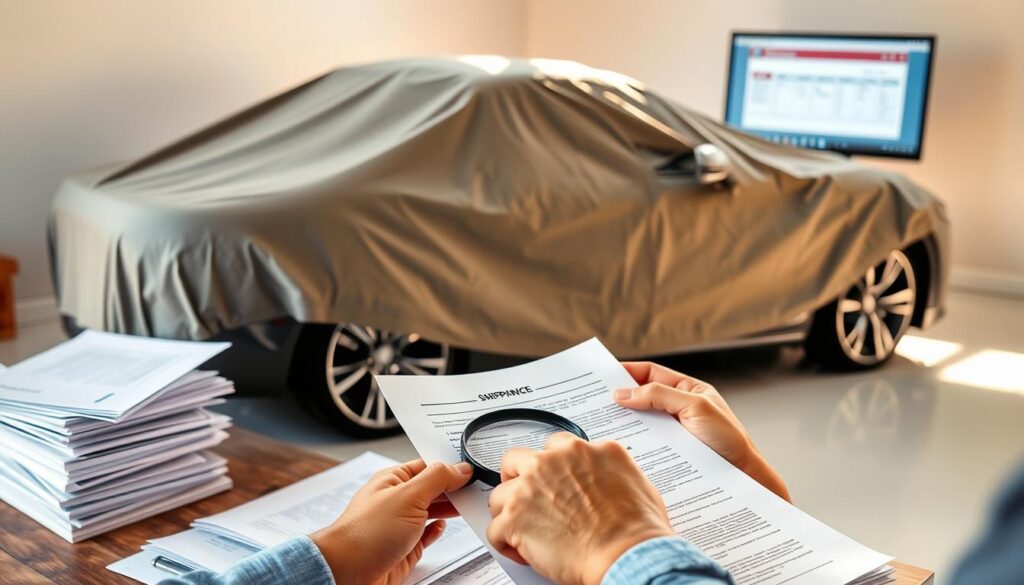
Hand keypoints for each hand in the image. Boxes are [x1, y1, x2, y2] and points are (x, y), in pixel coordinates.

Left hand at [311, 459, 472, 584]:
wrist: (347, 573)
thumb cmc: (365, 533)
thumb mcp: (408, 496)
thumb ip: (437, 479)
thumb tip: (460, 468)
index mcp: (394, 479)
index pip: (428, 465)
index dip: (450, 465)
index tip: (473, 467)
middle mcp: (397, 500)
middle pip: (433, 488)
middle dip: (454, 487)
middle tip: (478, 486)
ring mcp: (400, 525)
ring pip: (432, 511)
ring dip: (450, 508)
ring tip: (470, 503)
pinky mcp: (404, 548)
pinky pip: (426, 534)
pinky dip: (437, 530)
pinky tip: (443, 525)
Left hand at [487, 433, 673, 584]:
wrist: (627, 554)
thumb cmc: (636, 528)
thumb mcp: (634, 479)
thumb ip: (608, 468)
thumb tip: (604, 478)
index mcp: (582, 451)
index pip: (555, 445)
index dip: (550, 465)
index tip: (550, 478)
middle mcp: (552, 462)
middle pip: (516, 459)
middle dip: (516, 478)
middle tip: (524, 498)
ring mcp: (530, 487)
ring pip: (499, 495)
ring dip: (508, 513)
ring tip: (524, 532)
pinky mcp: (515, 517)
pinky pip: (495, 530)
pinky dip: (505, 543)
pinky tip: (521, 552)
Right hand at [615, 362, 790, 501]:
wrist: (745, 477)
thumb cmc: (729, 440)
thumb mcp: (695, 407)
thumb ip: (659, 395)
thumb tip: (623, 393)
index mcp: (688, 390)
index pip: (651, 374)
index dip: (627, 371)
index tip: (603, 374)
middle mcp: (679, 409)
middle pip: (643, 397)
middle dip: (620, 398)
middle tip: (594, 400)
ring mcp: (674, 432)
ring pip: (642, 422)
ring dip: (625, 422)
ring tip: (602, 424)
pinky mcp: (671, 453)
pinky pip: (648, 443)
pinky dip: (633, 442)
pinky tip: (620, 446)